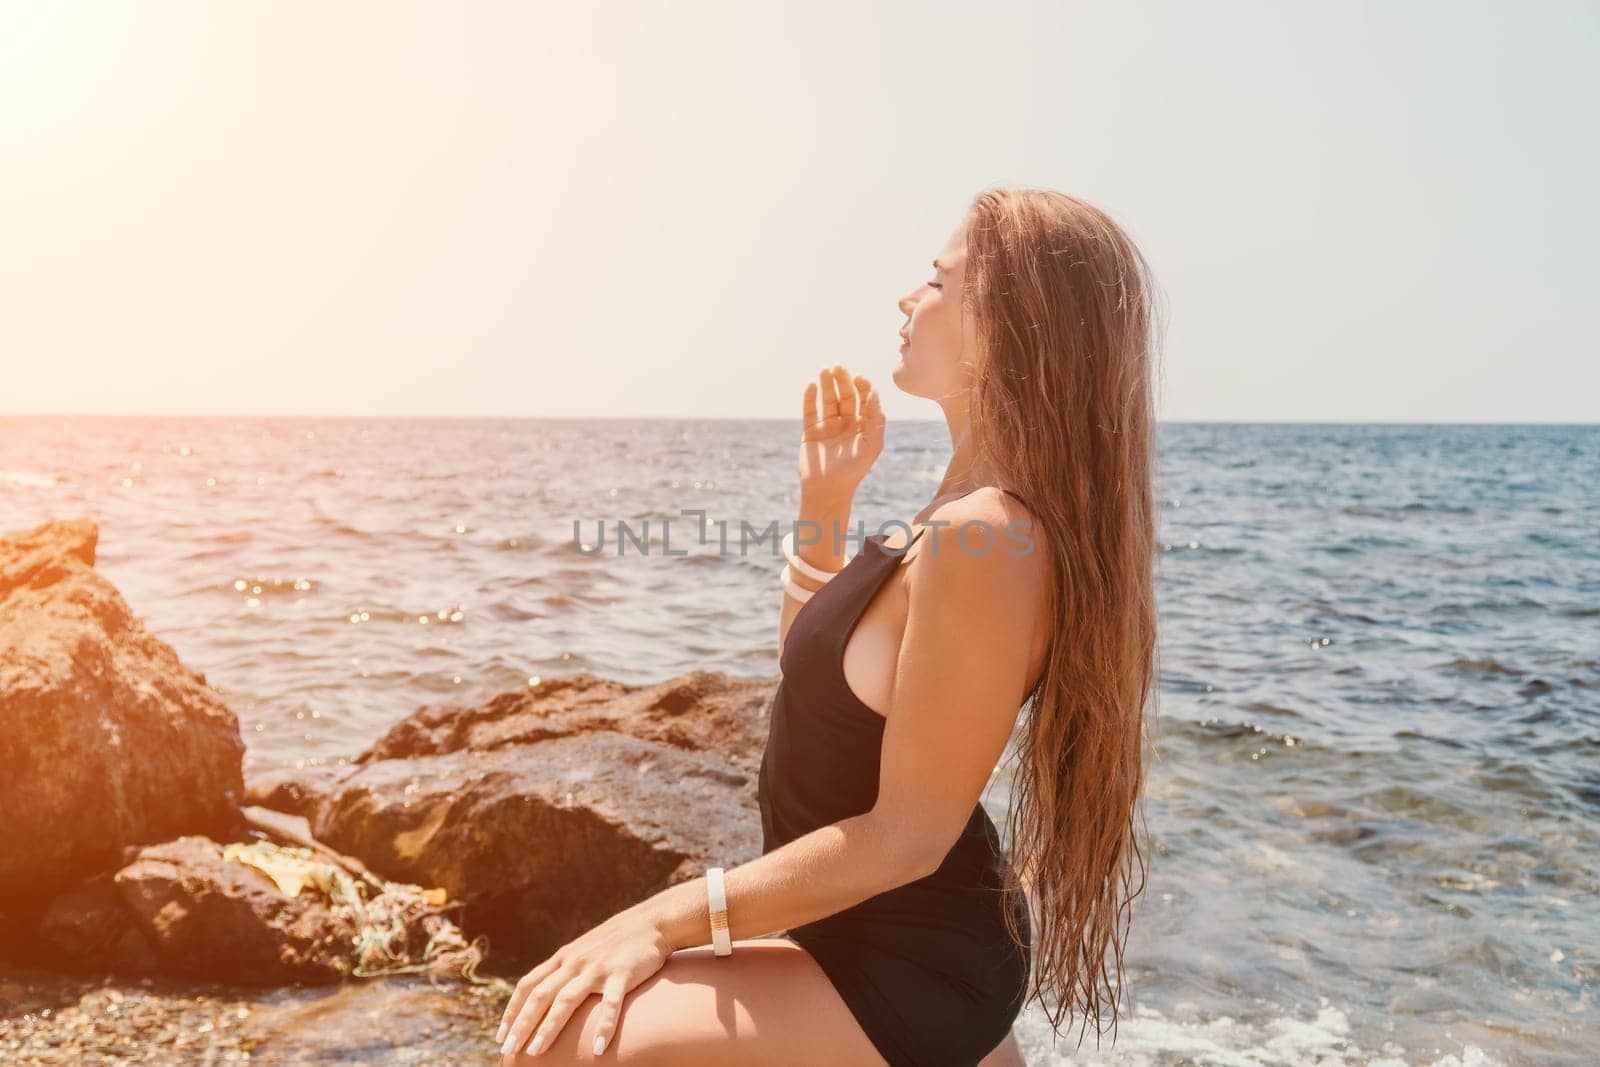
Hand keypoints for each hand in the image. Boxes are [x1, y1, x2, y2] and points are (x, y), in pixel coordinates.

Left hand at [496, 911, 671, 1059]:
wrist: (651, 922)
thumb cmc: (617, 941)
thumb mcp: (585, 951)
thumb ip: (566, 970)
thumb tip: (547, 995)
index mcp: (564, 958)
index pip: (529, 984)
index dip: (512, 1010)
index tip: (501, 1035)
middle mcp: (575, 963)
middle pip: (541, 995)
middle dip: (522, 1024)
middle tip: (509, 1050)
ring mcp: (597, 968)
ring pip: (566, 999)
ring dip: (549, 1027)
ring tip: (536, 1051)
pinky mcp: (622, 973)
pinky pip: (611, 1003)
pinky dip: (604, 1026)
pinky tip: (598, 1049)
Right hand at [799, 364, 883, 500]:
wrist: (828, 489)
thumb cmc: (854, 469)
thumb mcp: (872, 444)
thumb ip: (876, 419)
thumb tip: (874, 394)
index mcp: (864, 425)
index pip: (864, 399)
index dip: (862, 386)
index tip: (858, 378)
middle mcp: (846, 423)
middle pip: (845, 395)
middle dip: (842, 380)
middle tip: (838, 367)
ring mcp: (828, 426)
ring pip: (827, 400)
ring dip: (826, 384)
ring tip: (825, 370)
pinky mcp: (811, 431)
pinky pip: (810, 410)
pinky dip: (810, 397)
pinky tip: (811, 385)